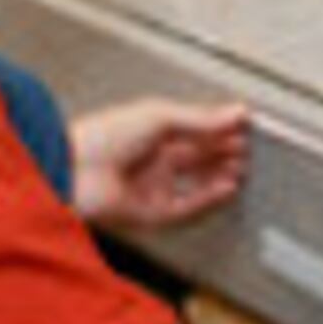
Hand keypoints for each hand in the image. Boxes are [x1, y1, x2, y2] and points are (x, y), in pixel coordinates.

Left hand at [70, 99, 253, 236]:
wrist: (74, 171)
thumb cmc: (100, 136)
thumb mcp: (158, 115)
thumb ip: (199, 118)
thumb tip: (232, 112)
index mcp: (148, 130)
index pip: (193, 127)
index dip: (218, 126)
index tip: (242, 122)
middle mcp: (151, 158)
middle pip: (197, 155)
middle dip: (223, 150)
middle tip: (248, 146)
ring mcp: (152, 185)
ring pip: (195, 181)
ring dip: (220, 173)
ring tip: (243, 166)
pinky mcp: (152, 211)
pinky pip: (188, 205)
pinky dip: (209, 196)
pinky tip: (226, 187)